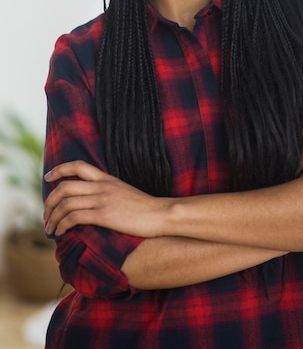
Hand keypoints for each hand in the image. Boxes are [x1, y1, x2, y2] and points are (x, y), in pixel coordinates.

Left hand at [44, 161, 166, 237]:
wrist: (161, 214)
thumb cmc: (145, 208)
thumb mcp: (124, 192)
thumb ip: (108, 192)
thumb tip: (92, 200)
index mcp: (107, 178)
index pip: (78, 166)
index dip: (59, 170)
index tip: (48, 177)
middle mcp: (102, 186)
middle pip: (65, 186)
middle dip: (49, 201)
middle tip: (45, 214)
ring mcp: (103, 200)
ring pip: (66, 203)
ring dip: (52, 217)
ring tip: (49, 228)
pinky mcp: (104, 215)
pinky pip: (74, 218)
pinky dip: (62, 225)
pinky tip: (60, 233)